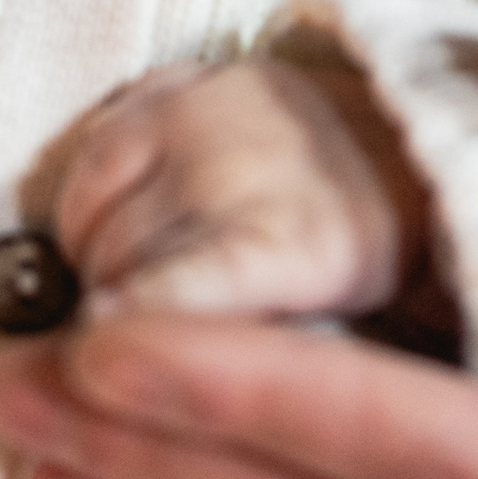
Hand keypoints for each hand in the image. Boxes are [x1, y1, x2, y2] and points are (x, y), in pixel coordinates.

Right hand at [53, 58, 426, 322]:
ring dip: (91, 255)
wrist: (391, 138)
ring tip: (125, 279)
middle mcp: (232, 170)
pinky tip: (116, 222)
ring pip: (86, 209)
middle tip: (131, 334)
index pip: (178, 287)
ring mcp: (194, 116)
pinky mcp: (170, 86)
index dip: (129, 320)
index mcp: (291, 242)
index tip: (94, 350)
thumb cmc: (361, 252)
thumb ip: (254, 350)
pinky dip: (86, 199)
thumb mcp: (336, 321)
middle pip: (114, 262)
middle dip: (110, 311)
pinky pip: (87, 152)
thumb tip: (156, 392)